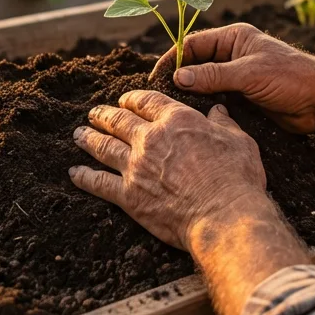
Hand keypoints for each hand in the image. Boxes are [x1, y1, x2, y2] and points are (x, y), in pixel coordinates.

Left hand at [69, 90, 268, 249]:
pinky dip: (84, 177)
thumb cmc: (237, 178)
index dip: (133, 98)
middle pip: (119, 121)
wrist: (224, 215)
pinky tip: (75, 172)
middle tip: (94, 114)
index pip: (148, 101)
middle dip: (104, 115)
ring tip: (78, 134)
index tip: (125, 100)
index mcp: (177, 121)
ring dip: (89, 139)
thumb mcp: (240, 141)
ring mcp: (136, 167)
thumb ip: (224, 124)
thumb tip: (218, 110)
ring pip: (104, 147)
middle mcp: (151, 139)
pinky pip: (99, 184)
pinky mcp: (129, 196)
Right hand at [151, 23, 314, 133]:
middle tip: (159, 98)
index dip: (173, 59)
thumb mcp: (249, 74)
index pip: (193, 44)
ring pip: (205, 84)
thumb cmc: (292, 78)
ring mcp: (238, 76)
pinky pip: (217, 100)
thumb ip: (213, 76)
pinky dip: (205, 108)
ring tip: (172, 112)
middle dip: (179, 78)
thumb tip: (178, 78)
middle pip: (196, 64)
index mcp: (234, 38)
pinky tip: (194, 120)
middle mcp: (234, 54)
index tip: (157, 78)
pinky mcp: (244, 97)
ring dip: (191, 96)